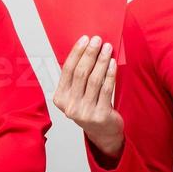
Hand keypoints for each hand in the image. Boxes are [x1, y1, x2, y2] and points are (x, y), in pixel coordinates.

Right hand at [52, 35, 122, 157]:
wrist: (103, 131)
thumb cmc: (90, 107)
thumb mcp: (77, 94)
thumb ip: (77, 76)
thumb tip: (86, 48)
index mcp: (60, 98)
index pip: (67, 70)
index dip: (76, 53)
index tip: (85, 39)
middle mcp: (70, 106)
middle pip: (80, 73)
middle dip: (90, 54)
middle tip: (98, 40)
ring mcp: (84, 112)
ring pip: (94, 80)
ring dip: (101, 61)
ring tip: (107, 48)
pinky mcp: (100, 115)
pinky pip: (106, 89)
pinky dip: (110, 74)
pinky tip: (112, 63)